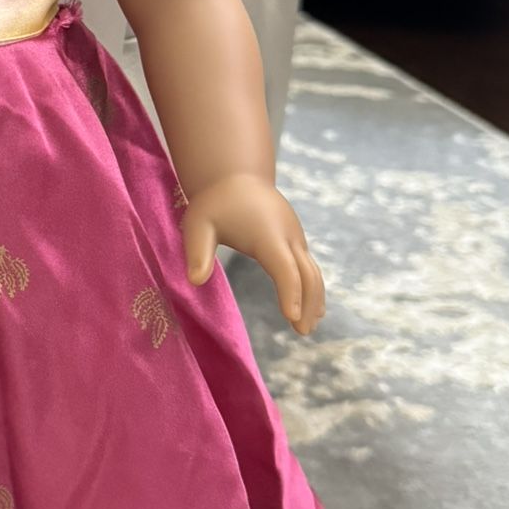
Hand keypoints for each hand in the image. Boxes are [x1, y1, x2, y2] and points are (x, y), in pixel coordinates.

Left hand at [180, 172, 324, 334]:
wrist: (237, 176)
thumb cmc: (215, 203)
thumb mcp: (198, 224)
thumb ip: (197, 252)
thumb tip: (195, 281)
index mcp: (267, 234)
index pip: (284, 268)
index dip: (290, 292)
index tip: (291, 317)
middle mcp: (288, 236)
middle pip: (307, 274)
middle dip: (307, 303)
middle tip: (302, 332)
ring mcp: (295, 237)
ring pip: (313, 271)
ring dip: (314, 298)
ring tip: (307, 327)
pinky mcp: (295, 240)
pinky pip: (309, 267)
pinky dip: (312, 288)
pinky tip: (309, 308)